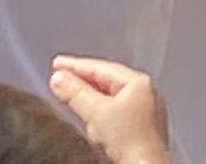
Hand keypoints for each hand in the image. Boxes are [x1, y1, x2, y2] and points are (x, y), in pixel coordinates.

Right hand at [46, 62, 174, 163]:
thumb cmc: (129, 141)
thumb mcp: (96, 113)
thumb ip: (76, 93)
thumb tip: (59, 78)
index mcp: (138, 83)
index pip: (101, 68)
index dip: (76, 66)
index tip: (57, 64)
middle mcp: (147, 93)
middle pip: (108, 81)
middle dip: (83, 80)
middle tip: (61, 77)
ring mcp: (147, 111)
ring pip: (113, 97)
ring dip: (91, 96)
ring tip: (72, 94)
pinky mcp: (144, 130)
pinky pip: (118, 112)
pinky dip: (102, 111)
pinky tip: (92, 116)